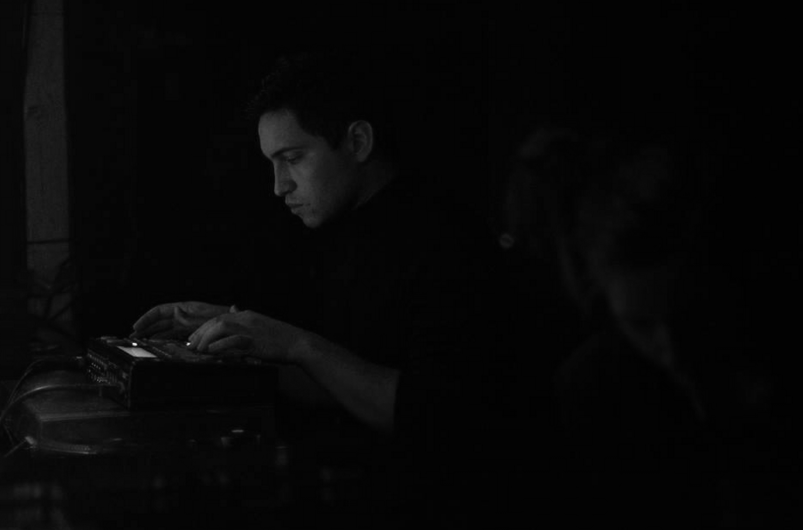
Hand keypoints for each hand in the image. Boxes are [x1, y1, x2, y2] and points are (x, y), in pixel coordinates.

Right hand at [131, 301, 231, 339]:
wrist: (238, 327)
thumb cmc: (225, 319)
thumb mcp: (208, 317)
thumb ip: (191, 316)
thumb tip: (176, 311)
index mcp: (186, 308)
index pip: (160, 310)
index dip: (147, 318)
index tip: (136, 326)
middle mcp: (184, 315)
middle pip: (159, 321)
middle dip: (146, 327)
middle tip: (132, 337)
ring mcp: (187, 325)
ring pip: (164, 330)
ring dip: (152, 336)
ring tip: (140, 343)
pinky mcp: (191, 334)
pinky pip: (174, 337)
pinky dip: (164, 341)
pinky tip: (157, 348)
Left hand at [187, 310, 304, 363]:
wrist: (298, 343)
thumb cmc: (280, 339)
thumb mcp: (260, 326)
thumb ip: (245, 321)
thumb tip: (233, 310)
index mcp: (247, 315)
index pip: (219, 318)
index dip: (203, 328)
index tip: (194, 339)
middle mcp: (246, 319)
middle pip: (216, 321)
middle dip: (200, 333)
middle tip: (190, 346)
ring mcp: (251, 329)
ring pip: (221, 326)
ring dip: (206, 338)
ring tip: (198, 350)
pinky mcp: (255, 341)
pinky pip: (233, 340)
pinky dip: (219, 345)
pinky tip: (211, 352)